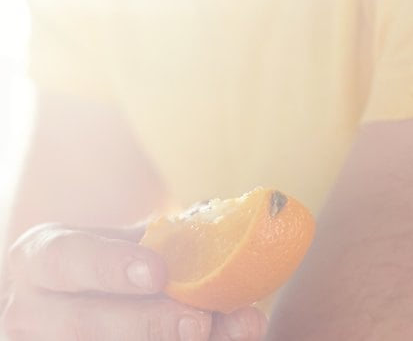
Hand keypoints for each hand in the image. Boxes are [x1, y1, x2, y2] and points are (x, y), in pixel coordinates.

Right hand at [2, 222, 266, 340]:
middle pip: (83, 323)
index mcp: (40, 259)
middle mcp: (30, 310)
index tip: (159, 273)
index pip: (66, 259)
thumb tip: (233, 231)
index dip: (111, 267)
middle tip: (201, 323)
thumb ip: (171, 240)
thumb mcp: (127, 243)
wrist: (82, 295)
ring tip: (227, 332)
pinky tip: (216, 340)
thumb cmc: (113, 261)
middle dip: (149, 324)